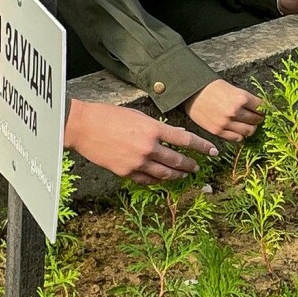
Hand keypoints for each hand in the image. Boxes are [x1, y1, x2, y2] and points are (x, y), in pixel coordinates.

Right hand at [64, 100, 216, 184]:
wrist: (83, 127)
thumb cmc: (110, 116)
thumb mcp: (139, 117)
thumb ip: (160, 128)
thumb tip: (179, 135)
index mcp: (153, 129)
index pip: (186, 140)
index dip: (203, 147)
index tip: (214, 151)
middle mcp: (148, 147)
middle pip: (178, 160)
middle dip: (190, 165)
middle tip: (198, 167)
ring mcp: (137, 162)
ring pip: (165, 173)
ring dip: (177, 175)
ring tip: (184, 174)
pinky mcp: (126, 172)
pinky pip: (148, 180)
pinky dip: (158, 180)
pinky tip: (163, 179)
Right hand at [184, 79, 264, 141]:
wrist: (191, 93)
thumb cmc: (212, 88)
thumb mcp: (232, 88)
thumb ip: (245, 99)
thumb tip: (259, 108)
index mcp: (241, 97)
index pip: (261, 107)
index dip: (265, 108)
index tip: (265, 110)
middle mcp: (235, 111)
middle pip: (256, 119)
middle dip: (259, 118)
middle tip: (257, 116)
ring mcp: (226, 123)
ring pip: (249, 131)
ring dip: (251, 128)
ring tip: (248, 124)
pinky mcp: (218, 131)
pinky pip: (236, 138)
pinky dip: (240, 135)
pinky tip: (238, 129)